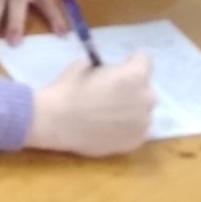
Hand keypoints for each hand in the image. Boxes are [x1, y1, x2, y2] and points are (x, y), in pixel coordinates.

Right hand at [26, 53, 155, 156]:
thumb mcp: (85, 65)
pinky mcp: (136, 141)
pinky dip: (124, 127)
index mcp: (134, 75)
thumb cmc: (67, 89)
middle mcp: (146, 98)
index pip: (144, 61)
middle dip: (131, 89)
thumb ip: (105, 69)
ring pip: (141, 110)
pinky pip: (135, 129)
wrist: (55, 122)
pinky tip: (105, 128)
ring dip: (129, 109)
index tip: (119, 69)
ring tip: (105, 115)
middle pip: (145, 88)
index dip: (130, 63)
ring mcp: (143, 122)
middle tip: (109, 95)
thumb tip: (109, 75)